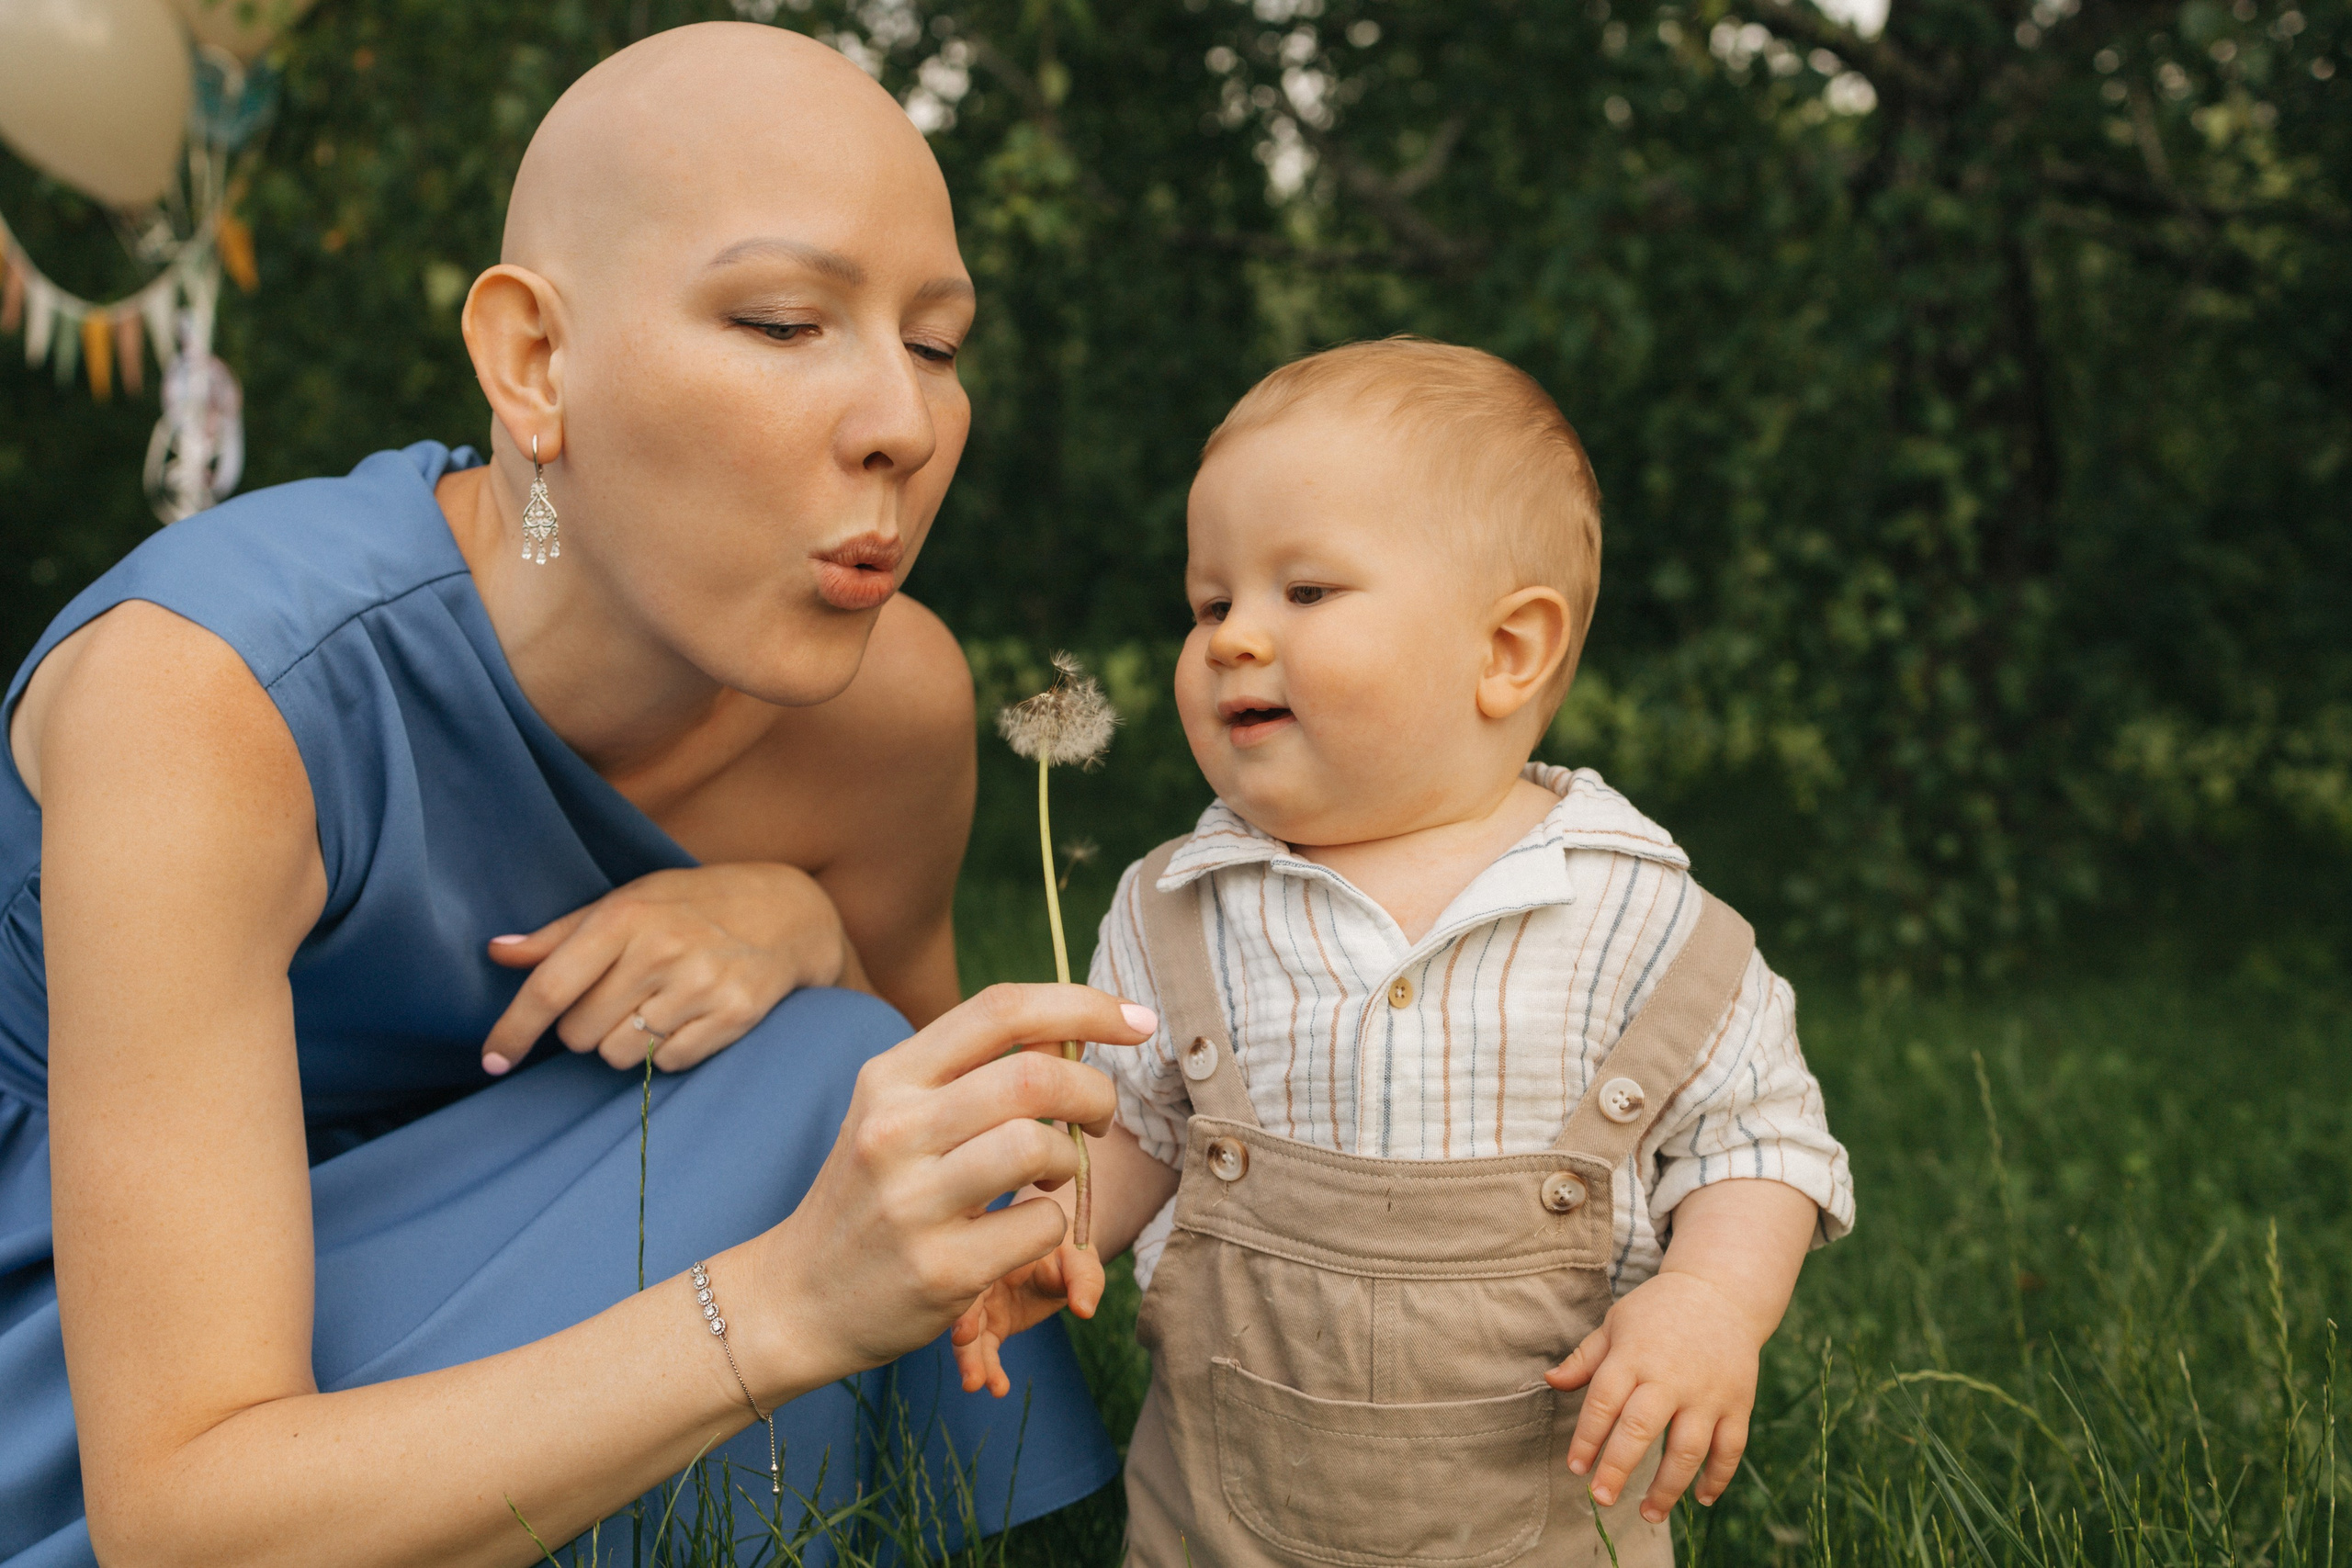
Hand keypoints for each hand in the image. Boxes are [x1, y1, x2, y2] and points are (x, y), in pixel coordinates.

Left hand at [482, 863, 861, 1073]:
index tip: (493, 1060)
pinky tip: (687, 1016)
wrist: (787, 910)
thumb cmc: (692, 905)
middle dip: (586, 1027)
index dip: (513, 1031)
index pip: (550, 989)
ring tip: (653, 1008)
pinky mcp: (734, 1015)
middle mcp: (661, 950)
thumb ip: (561, 934)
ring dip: (625, 1043)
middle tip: (616, 1000)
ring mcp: (701, 985)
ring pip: (621, 1056)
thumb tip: (496, 953)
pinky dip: (668, 1050)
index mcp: (625, 918)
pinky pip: (669, 1064)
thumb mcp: (628, 901)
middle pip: (580, 1033)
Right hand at [736, 983, 1156, 1400]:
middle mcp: (893, 1130)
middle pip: (1032, 1077)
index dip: (1083, 1005)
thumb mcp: (899, 1115)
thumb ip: (972, 1071)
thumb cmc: (869, 1194)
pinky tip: (1026, 1229)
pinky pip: (1040, 1226)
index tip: (1137, 1019)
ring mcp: (912, 1202)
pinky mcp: (940, 1269)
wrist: (796, 1299)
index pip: (1001, 1009)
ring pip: (1037, 1147)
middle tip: (1100, 1118)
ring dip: (1071, 1160)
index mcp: (890, 1077)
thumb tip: (1068, 1031)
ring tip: (1055, 1175)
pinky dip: (1055, 1224)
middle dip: (1094, 1093)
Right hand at [949, 1220, 1107, 1396]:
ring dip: (972, 1362)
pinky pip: (986, 1349)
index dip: (966, 1304)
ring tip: (976, 1385)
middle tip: (971, 1375)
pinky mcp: (993, 1324)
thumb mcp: (1081, 1256)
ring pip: (970, 1336)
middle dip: (965, 1345)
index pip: (974, 1277)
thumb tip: (1085, 1310)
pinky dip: (990, 1368)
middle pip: (965, 1312)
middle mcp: (981, 1278)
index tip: (963, 1332)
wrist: (1063, 1254)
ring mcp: (984, 1304)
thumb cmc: (1068, 1247)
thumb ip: (1084, 1279)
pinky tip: (998, 1388)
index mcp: (993, 1251)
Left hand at [1547, 1271, 1762, 1523]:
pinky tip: (1702, 1499)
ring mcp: (1708, 1392)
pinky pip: (1730, 1448)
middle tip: (1601, 1499)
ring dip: (1668, 1487)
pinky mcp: (1739, 1402)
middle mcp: (1670, 1376)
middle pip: (1641, 1429)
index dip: (1587, 1438)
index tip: (1575, 1468)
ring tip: (1648, 1513)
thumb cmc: (1657, 1311)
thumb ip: (1585, 1358)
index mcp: (1633, 1355)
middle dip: (1618, 1468)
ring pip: (1688, 1449)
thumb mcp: (1616, 1323)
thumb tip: (1550, 1381)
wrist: (1720, 1292)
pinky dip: (1719, 1477)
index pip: (1603, 1402)